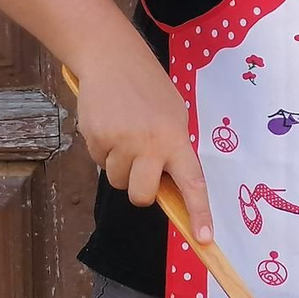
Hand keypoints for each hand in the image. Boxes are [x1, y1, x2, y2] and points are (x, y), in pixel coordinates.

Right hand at [72, 45, 215, 242]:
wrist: (112, 59)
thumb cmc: (149, 89)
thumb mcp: (174, 115)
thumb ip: (173, 149)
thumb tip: (168, 186)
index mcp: (176, 138)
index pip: (192, 183)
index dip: (199, 213)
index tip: (204, 239)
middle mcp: (149, 144)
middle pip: (141, 196)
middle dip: (140, 190)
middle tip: (141, 169)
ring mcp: (119, 142)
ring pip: (117, 180)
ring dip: (120, 166)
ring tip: (124, 135)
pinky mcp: (94, 138)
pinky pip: (98, 162)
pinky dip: (102, 151)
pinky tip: (108, 125)